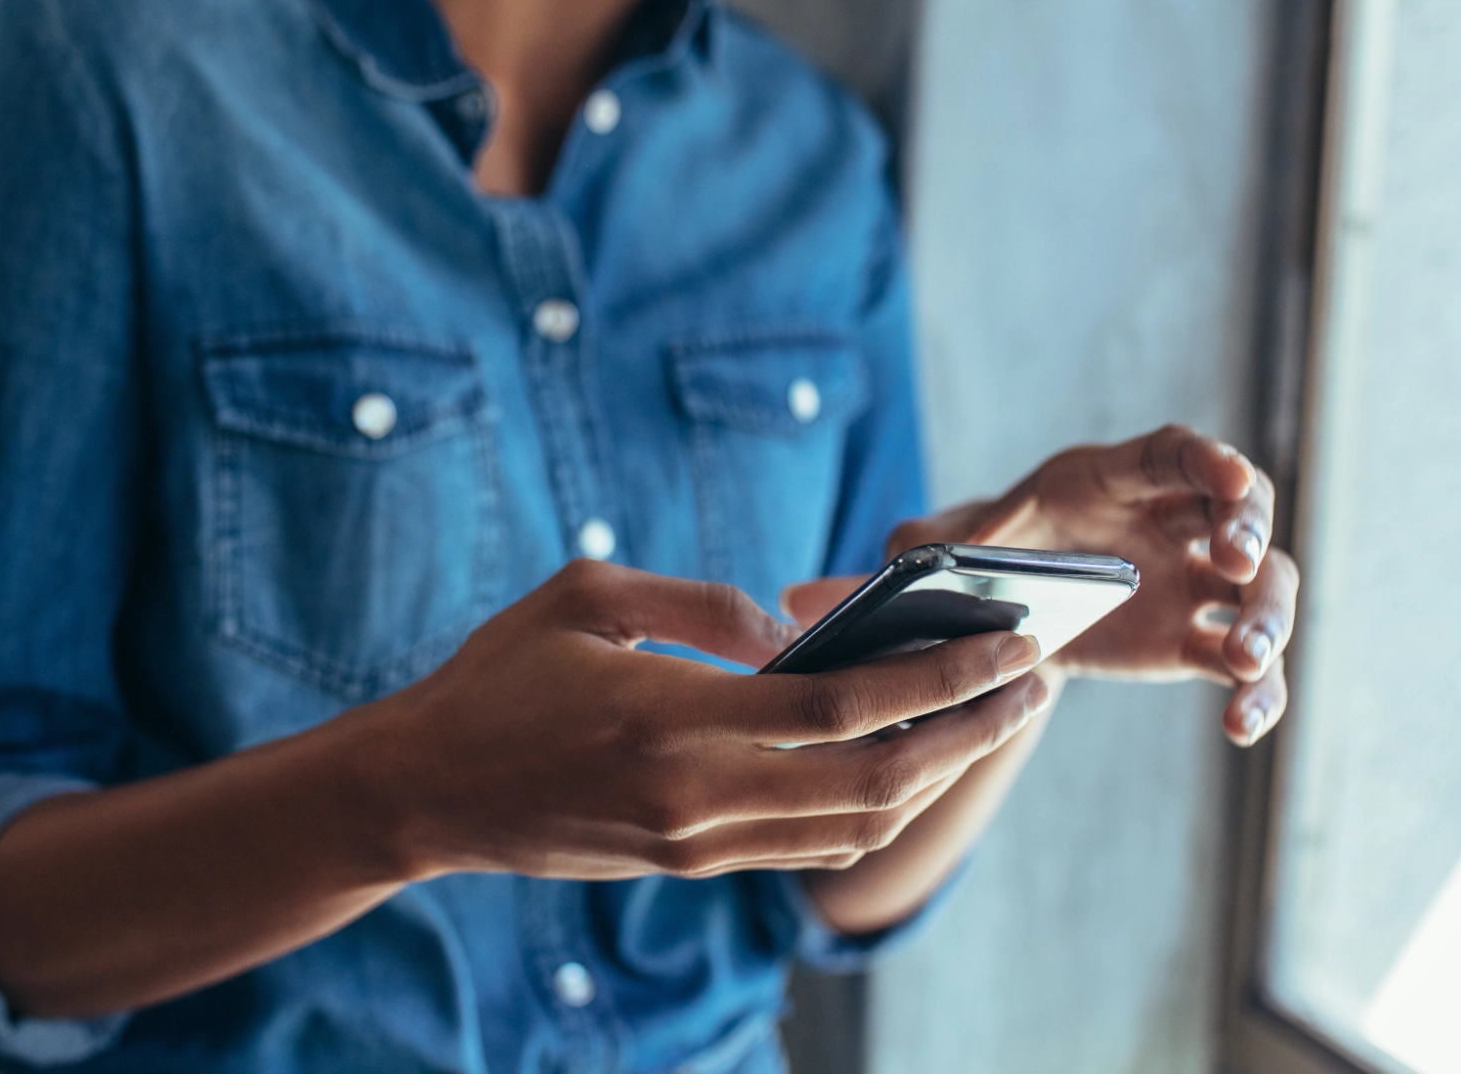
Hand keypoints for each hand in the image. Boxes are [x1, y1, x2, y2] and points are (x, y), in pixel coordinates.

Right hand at [356, 560, 1050, 881]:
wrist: (426, 793)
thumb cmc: (498, 677)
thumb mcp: (587, 596)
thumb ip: (700, 602)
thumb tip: (790, 629)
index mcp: (676, 720)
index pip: (846, 707)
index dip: (940, 677)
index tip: (1009, 644)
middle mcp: (702, 797)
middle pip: (877, 777)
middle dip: (970, 730)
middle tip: (1034, 683)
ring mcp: (700, 844)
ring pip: (856, 824)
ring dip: (936, 773)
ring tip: (988, 719)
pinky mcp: (692, 864)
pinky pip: (811, 844)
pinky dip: (876, 806)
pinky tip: (907, 762)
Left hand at [789, 425, 1298, 746]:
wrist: (1000, 609)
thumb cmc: (971, 558)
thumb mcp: (930, 552)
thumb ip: (884, 564)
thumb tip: (798, 602)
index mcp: (1109, 479)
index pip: (1175, 453)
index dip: (1206, 461)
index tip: (1226, 479)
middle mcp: (1166, 522)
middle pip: (1241, 514)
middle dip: (1248, 534)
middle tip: (1232, 563)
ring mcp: (1191, 582)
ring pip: (1264, 589)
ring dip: (1266, 618)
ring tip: (1242, 657)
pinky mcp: (1195, 642)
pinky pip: (1249, 663)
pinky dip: (1258, 691)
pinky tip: (1241, 723)